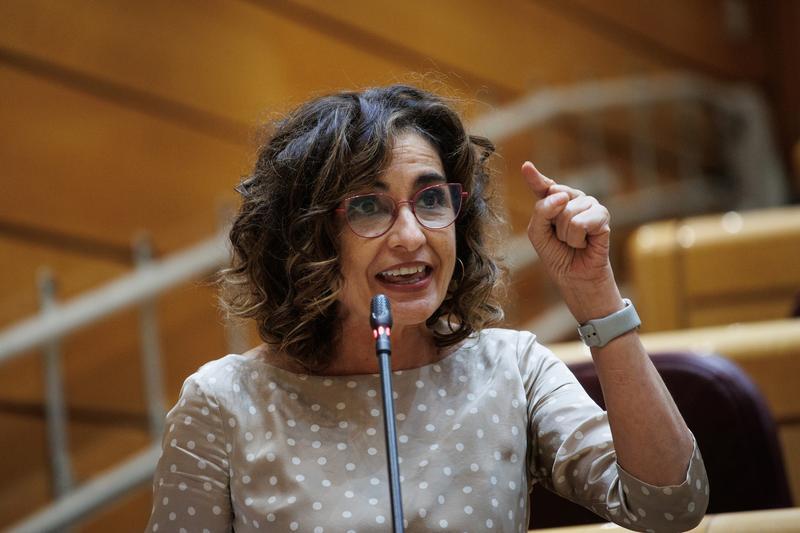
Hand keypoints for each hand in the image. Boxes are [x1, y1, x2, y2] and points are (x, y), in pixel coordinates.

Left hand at [521, 161, 621, 320]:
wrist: (576, 278)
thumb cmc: (557, 256)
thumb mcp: (538, 234)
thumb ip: (541, 212)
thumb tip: (562, 197)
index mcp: (555, 202)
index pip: (545, 186)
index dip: (535, 177)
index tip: (526, 167)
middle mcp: (574, 199)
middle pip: (555, 196)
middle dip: (553, 222)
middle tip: (561, 238)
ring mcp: (590, 205)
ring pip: (568, 211)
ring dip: (566, 234)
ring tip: (574, 242)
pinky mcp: (602, 216)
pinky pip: (581, 221)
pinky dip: (578, 238)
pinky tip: (585, 243)